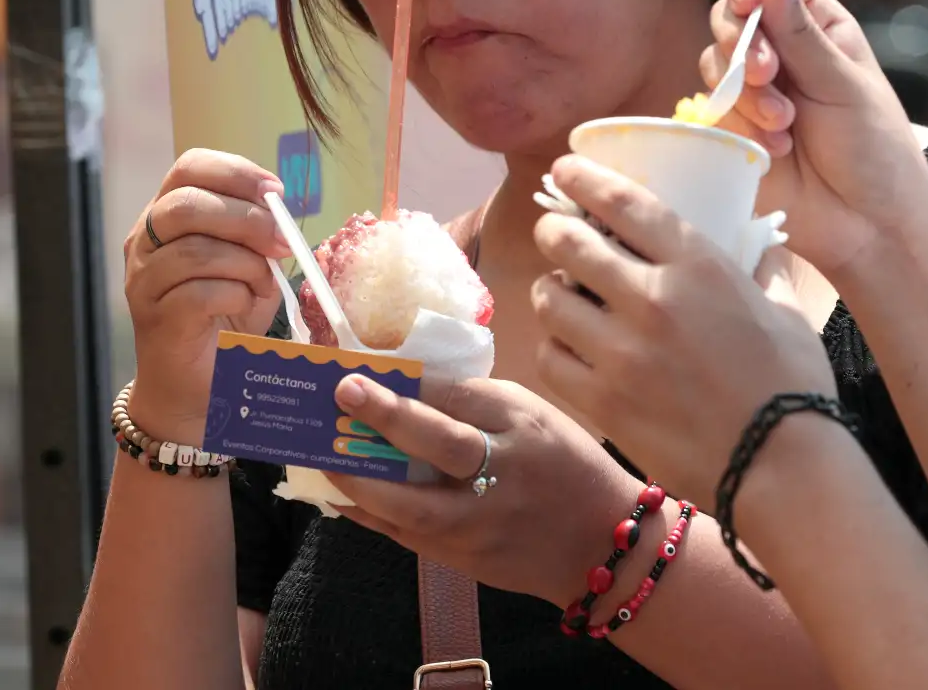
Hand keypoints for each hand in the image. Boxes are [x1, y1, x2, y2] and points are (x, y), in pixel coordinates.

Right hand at [123, 150, 287, 443]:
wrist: (198, 385)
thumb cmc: (225, 317)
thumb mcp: (248, 264)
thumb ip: (257, 234)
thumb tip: (280, 210)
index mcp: (165, 216)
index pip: (189, 167)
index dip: (236, 172)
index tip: (276, 193)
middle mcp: (144, 243)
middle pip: (188, 204)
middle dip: (246, 219)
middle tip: (282, 243)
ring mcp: (143, 281)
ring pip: (196, 250)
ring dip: (245, 265)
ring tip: (261, 285)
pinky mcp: (155, 319)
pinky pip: (199, 292)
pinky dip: (235, 296)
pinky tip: (244, 307)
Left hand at [325, 375, 639, 606]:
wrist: (603, 545)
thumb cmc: (565, 465)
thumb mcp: (534, 417)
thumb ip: (477, 402)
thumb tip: (408, 385)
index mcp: (523, 427)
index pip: (461, 398)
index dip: (409, 382)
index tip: (363, 367)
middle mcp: (504, 474)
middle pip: (441, 445)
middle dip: (387, 417)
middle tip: (342, 394)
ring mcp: (483, 524)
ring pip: (413, 505)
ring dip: (362, 478)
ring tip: (323, 454)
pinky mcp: (465, 560)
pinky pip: (406, 537)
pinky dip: (369, 515)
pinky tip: (340, 495)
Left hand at [530, 156, 834, 505]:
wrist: (783, 468)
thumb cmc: (793, 384)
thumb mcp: (784, 308)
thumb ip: (760, 264)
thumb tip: (755, 238)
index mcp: (698, 265)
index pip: (622, 202)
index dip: (583, 179)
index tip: (564, 169)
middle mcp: (651, 299)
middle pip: (568, 241)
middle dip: (556, 230)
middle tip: (558, 234)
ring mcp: (621, 352)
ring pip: (550, 298)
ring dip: (553, 290)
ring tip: (565, 296)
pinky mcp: (603, 401)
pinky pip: (550, 357)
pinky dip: (554, 346)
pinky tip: (570, 347)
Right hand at [703, 0, 927, 275]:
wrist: (867, 226)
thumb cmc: (874, 149)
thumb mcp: (845, 84)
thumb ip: (802, 32)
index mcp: (814, 22)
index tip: (749, 2)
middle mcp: (778, 47)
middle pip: (727, 12)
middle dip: (743, 42)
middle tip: (770, 76)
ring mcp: (750, 88)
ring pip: (713, 60)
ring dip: (746, 92)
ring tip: (785, 126)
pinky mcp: (729, 128)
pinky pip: (710, 108)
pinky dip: (739, 125)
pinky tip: (774, 149)